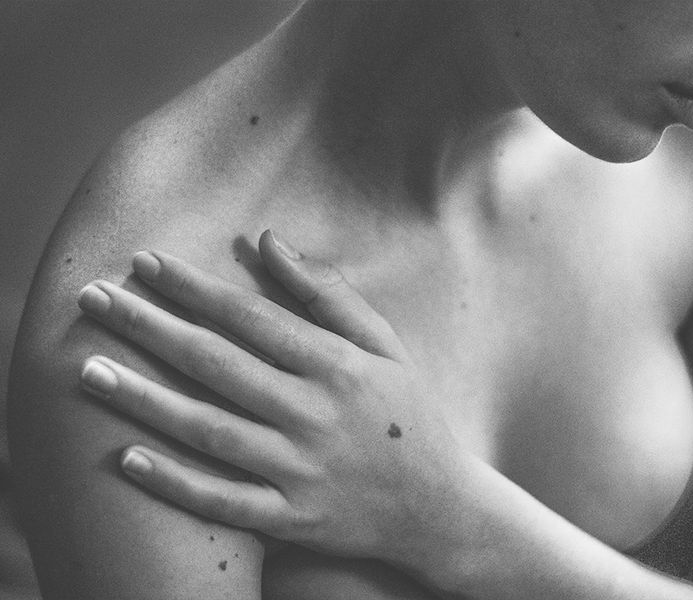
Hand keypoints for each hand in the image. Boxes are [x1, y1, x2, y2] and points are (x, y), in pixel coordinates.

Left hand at [77, 230, 474, 567]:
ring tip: (89, 372)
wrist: (436, 505)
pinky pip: (224, 501)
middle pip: (218, 365)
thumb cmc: (408, 414)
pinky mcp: (291, 517)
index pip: (252, 317)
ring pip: (209, 431)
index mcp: (338, 366)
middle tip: (92, 300)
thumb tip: (270, 241)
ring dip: (145, 400)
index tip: (145, 263)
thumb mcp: (385, 345)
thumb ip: (329, 294)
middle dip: (150, 328)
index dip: (194, 288)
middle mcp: (315, 415)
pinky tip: (127, 457)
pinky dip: (175, 483)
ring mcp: (301, 470)